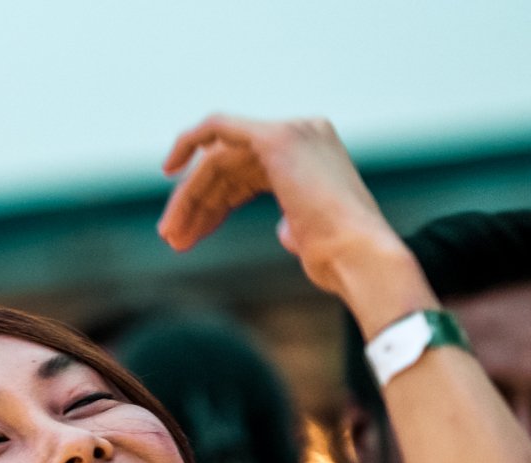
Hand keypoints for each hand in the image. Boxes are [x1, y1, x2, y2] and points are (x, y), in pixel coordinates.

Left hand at [158, 115, 426, 325]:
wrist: (361, 260)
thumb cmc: (342, 263)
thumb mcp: (314, 238)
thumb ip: (295, 222)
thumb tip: (286, 229)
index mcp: (317, 157)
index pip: (251, 172)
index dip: (217, 201)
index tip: (192, 232)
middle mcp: (307, 135)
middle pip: (232, 165)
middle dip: (198, 202)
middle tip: (172, 237)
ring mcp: (293, 133)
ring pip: (220, 159)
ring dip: (190, 197)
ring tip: (171, 235)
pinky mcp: (277, 140)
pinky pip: (219, 131)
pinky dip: (190, 142)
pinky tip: (170, 171)